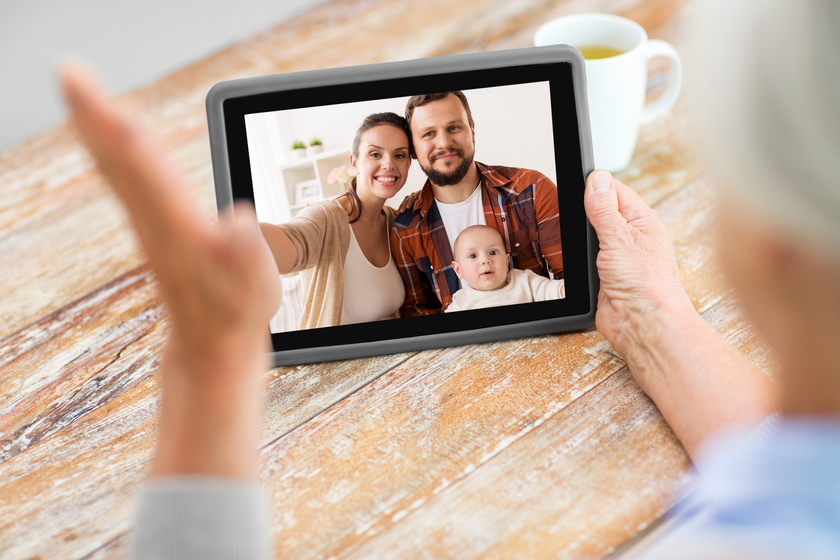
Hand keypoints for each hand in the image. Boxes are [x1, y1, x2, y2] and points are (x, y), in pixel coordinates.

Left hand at [60, 62, 280, 477]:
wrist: (210, 346)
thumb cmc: (235, 314)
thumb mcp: (255, 288)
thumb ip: (247, 251)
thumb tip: (238, 216)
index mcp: (178, 228)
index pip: (146, 171)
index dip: (123, 132)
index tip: (97, 94)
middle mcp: (155, 221)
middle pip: (120, 161)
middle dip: (95, 115)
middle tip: (70, 71)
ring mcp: (150, 224)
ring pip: (117, 168)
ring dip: (97, 128)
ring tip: (83, 92)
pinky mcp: (154, 228)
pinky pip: (125, 180)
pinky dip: (112, 152)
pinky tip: (108, 137)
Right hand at [584, 170, 692, 360]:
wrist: (642, 326)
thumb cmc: (646, 285)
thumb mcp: (620, 237)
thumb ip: (603, 208)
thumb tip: (596, 178)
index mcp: (644, 222)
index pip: (616, 191)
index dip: (596, 186)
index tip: (578, 184)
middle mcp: (632, 238)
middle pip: (601, 212)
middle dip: (585, 212)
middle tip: (575, 214)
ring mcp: (618, 258)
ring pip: (592, 236)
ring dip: (583, 237)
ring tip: (579, 239)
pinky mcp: (605, 276)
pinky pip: (588, 259)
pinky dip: (580, 258)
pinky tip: (577, 258)